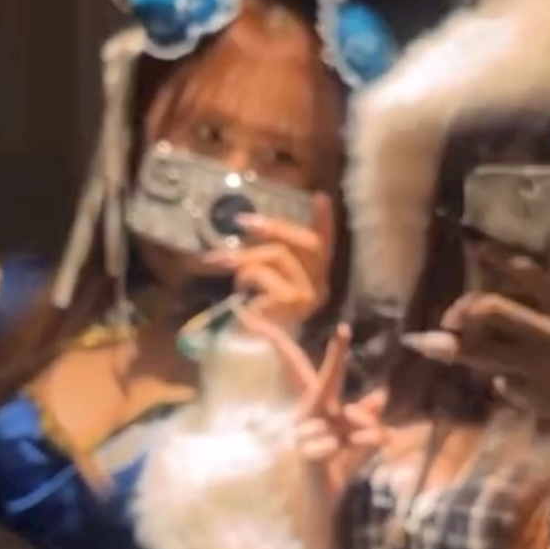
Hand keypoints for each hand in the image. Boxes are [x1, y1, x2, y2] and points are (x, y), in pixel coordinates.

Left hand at [203, 194, 333, 324]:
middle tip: (244, 221)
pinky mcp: (290, 301)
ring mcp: (307, 295)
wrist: (249, 351)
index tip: (321, 196)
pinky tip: (238, 287)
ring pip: (279, 256)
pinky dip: (245, 274)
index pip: (325, 246)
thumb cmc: (256, 316)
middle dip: (276, 228)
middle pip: (308, 244)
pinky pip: (263, 272)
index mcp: (317, 280)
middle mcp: (319, 287)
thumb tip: (249, 226)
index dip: (325, 222)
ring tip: (224, 263)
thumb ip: (269, 259)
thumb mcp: (265, 280)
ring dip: (246, 256)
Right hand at [238, 310, 386, 505]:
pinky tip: (337, 456)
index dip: (333, 353)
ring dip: (361, 433)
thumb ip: (366, 418)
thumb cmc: (339, 467)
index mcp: (320, 408)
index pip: (324, 375)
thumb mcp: (360, 439)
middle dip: (335, 360)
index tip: (344, 327)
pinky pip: (334, 441)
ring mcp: (303, 433)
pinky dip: (349, 448)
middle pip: (324, 383)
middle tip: (343, 330)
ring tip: (364, 444)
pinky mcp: (305, 452)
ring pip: (344, 419)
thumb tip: (380, 394)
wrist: (325, 500)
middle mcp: (308, 415)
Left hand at [438, 258, 549, 470]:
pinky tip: (512, 385)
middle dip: (464, 309)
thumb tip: (491, 311)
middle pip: (493, 309)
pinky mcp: (528, 393)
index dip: (501, 259)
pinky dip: (501, 381)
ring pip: (483, 350)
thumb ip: (541, 318)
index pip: (532, 276)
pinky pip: (501, 382)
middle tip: (449, 318)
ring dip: (456, 347)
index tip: (476, 246)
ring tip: (431, 344)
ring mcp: (537, 366)